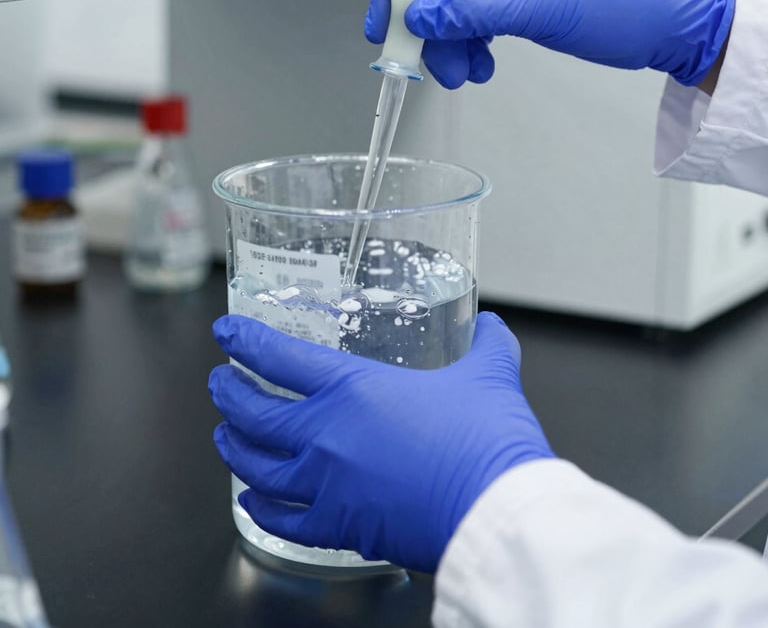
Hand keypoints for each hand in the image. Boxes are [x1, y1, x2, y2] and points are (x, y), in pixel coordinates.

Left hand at [209, 311, 553, 573]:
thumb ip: (487, 345)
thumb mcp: (489, 376)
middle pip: (253, 412)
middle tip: (219, 382)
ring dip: (232, 446)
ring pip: (256, 466)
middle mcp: (325, 434)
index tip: (225, 334)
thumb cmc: (486, 441)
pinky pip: (282, 520)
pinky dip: (258, 509)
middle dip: (228, 393)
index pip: (279, 356)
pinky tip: (250, 501)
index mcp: (353, 388)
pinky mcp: (339, 527)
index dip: (245, 341)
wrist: (494, 511)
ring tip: (223, 435)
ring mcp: (326, 484)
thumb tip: (492, 327)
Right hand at [365, 0, 733, 88]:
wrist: (669, 23)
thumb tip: (416, 17)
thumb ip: (468, 12)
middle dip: (432, 29)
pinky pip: (480, 20)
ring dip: (453, 45)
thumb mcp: (533, 5)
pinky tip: (483, 67)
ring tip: (465, 76)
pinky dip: (474, 46)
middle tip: (429, 68)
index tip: (381, 27)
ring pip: (458, 8)